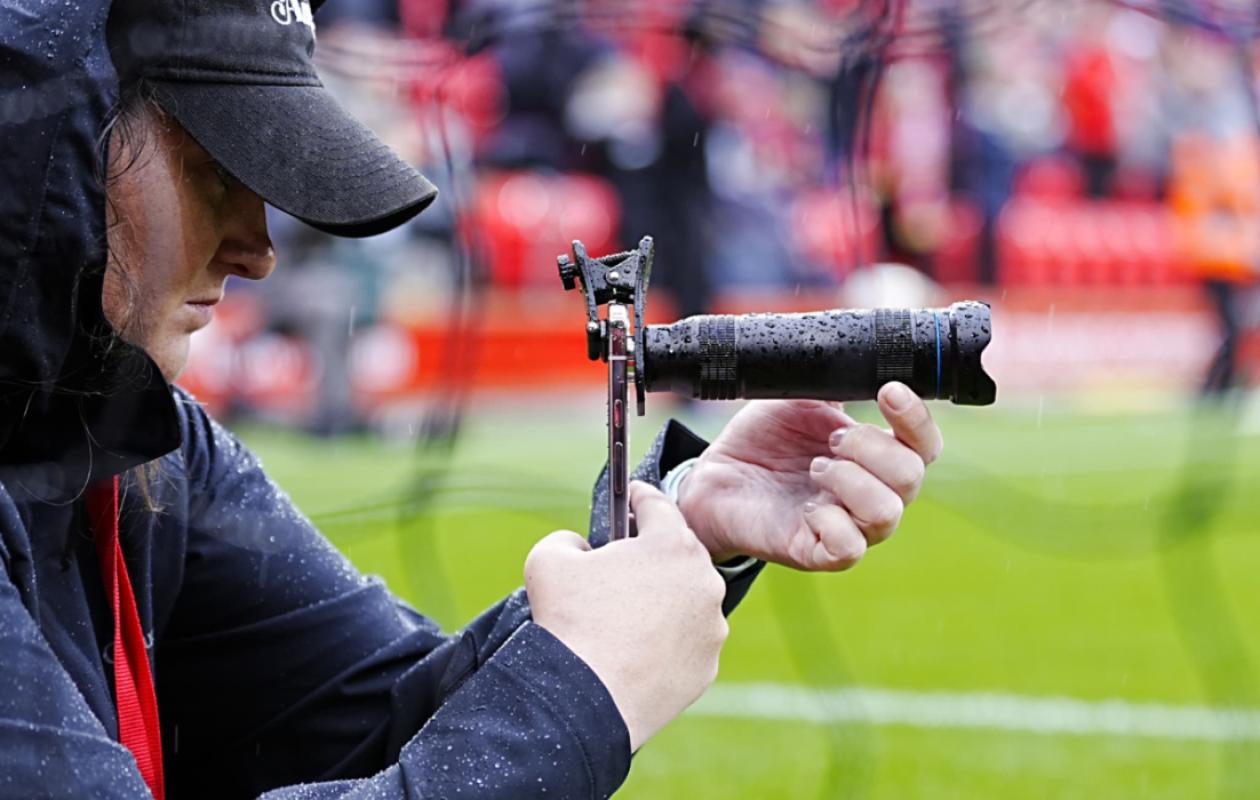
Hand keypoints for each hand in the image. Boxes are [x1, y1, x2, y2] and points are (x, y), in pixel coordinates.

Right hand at [525, 481, 727, 751]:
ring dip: (664, 597)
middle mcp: (703, 580)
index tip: (627, 497)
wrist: (585, 699)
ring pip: (688, 598)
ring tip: (629, 613)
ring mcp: (711, 625)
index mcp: (671, 544)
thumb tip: (583, 548)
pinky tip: (640, 647)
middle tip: (622, 562)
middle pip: (678, 552)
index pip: (656, 504)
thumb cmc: (569, 622)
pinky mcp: (708, 664)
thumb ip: (568, 538)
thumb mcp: (548, 558)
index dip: (635, 496)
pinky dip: (669, 639)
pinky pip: (688, 640)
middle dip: (651, 553)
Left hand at [677, 382, 942, 570]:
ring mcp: (848, 526)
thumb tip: (864, 355)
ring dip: (851, 482)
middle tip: (830, 439)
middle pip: (911, 477)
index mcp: (876, 456)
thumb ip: (835, 381)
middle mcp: (872, 494)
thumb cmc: (764, 439)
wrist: (715, 476)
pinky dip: (832, 522)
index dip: (917, 418)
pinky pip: (849, 549)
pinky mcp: (816, 553)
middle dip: (871, 447)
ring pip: (886, 514)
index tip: (888, 391)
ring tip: (816, 468)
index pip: (925, 444)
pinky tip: (807, 507)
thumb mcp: (799, 398)